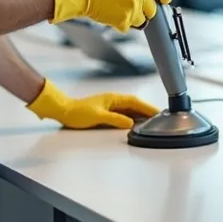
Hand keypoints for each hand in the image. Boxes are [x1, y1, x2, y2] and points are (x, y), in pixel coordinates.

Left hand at [27, 79, 159, 128]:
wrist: (64, 111)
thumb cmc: (78, 111)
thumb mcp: (98, 116)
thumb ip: (115, 119)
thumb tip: (130, 123)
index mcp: (113, 98)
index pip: (135, 101)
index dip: (147, 107)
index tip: (157, 112)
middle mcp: (113, 100)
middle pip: (134, 104)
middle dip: (146, 110)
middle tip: (158, 117)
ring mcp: (109, 105)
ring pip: (129, 109)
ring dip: (140, 114)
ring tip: (150, 120)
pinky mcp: (106, 111)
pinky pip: (123, 113)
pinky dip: (131, 117)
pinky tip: (134, 123)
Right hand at [48, 0, 171, 32]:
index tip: (165, 0)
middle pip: (152, 9)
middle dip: (144, 11)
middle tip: (131, 8)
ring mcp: (134, 7)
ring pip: (141, 21)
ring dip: (131, 19)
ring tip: (116, 10)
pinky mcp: (125, 20)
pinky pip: (127, 27)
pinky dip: (119, 24)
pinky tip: (110, 15)